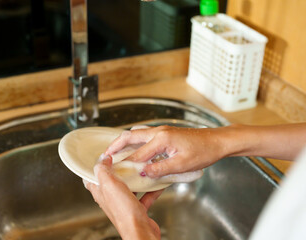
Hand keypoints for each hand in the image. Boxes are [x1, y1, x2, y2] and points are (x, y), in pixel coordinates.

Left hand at [83, 155, 161, 239]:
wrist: (141, 232)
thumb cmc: (124, 213)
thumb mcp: (110, 185)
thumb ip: (103, 170)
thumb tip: (103, 159)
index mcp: (101, 193)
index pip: (91, 179)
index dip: (95, 167)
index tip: (103, 157)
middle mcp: (111, 199)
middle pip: (112, 181)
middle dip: (119, 169)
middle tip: (126, 159)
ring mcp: (125, 205)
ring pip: (129, 187)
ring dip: (136, 178)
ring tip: (142, 168)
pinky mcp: (138, 210)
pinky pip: (145, 196)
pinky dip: (151, 189)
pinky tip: (157, 183)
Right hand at [105, 125, 227, 177]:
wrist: (217, 141)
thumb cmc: (203, 152)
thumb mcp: (182, 164)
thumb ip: (161, 168)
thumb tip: (144, 173)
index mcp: (161, 139)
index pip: (138, 154)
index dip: (126, 165)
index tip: (115, 172)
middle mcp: (158, 132)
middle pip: (130, 136)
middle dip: (116, 145)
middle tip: (105, 154)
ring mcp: (161, 131)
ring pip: (136, 134)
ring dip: (124, 142)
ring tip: (115, 151)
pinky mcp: (165, 134)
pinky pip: (144, 136)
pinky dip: (134, 142)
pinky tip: (133, 149)